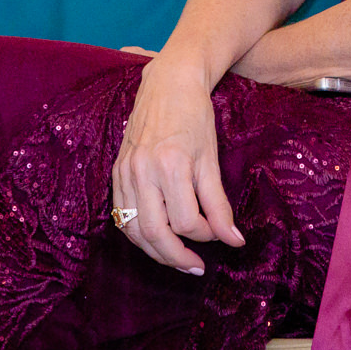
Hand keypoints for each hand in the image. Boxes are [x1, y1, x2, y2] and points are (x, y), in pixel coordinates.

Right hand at [111, 59, 244, 273]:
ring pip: (133, 230)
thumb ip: (220, 204)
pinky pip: (121, 214)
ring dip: (155, 252)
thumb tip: (234, 241)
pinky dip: (137, 234)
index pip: (186, 221)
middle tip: (196, 267)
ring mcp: (125, 171)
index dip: (206, 236)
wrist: (169, 82)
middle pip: (155, 233)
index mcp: (171, 164)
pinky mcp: (116, 171)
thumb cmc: (196, 116)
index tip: (219, 235)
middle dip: (176, 257)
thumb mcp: (212, 159)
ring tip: (176, 259)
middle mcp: (143, 170)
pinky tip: (155, 238)